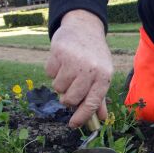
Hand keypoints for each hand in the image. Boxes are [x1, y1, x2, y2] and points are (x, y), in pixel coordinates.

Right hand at [45, 9, 112, 126]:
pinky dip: (53, 70)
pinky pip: (49, 73)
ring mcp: (74, 60)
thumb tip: (100, 119)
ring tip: (68, 70)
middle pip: (71, 99)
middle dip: (67, 98)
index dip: (82, 117)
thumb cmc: (94, 55)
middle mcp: (90, 69)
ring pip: (58, 87)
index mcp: (104, 76)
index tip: (73, 125)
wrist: (84, 27)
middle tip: (70, 89)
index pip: (92, 103)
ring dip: (60, 82)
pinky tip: (62, 60)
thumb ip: (100, 97)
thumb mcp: (102, 73)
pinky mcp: (59, 52)